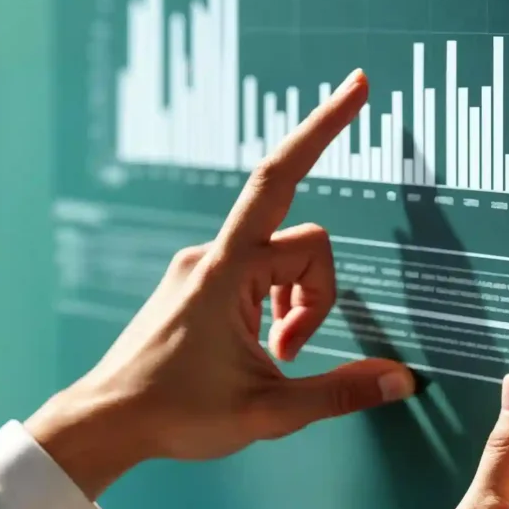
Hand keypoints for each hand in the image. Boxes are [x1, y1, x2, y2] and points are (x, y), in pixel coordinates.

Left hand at [26, 72, 416, 497]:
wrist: (106, 421)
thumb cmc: (175, 415)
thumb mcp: (269, 413)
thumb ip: (341, 392)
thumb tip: (402, 380)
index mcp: (226, 270)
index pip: (280, 179)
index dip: (322, 129)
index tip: (357, 86)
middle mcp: (212, 254)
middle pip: (304, 244)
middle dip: (317, 295)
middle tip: (291, 351)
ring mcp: (202, 265)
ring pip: (280, 262)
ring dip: (294, 305)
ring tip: (272, 355)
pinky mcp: (196, 282)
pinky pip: (255, 274)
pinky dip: (272, 305)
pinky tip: (254, 347)